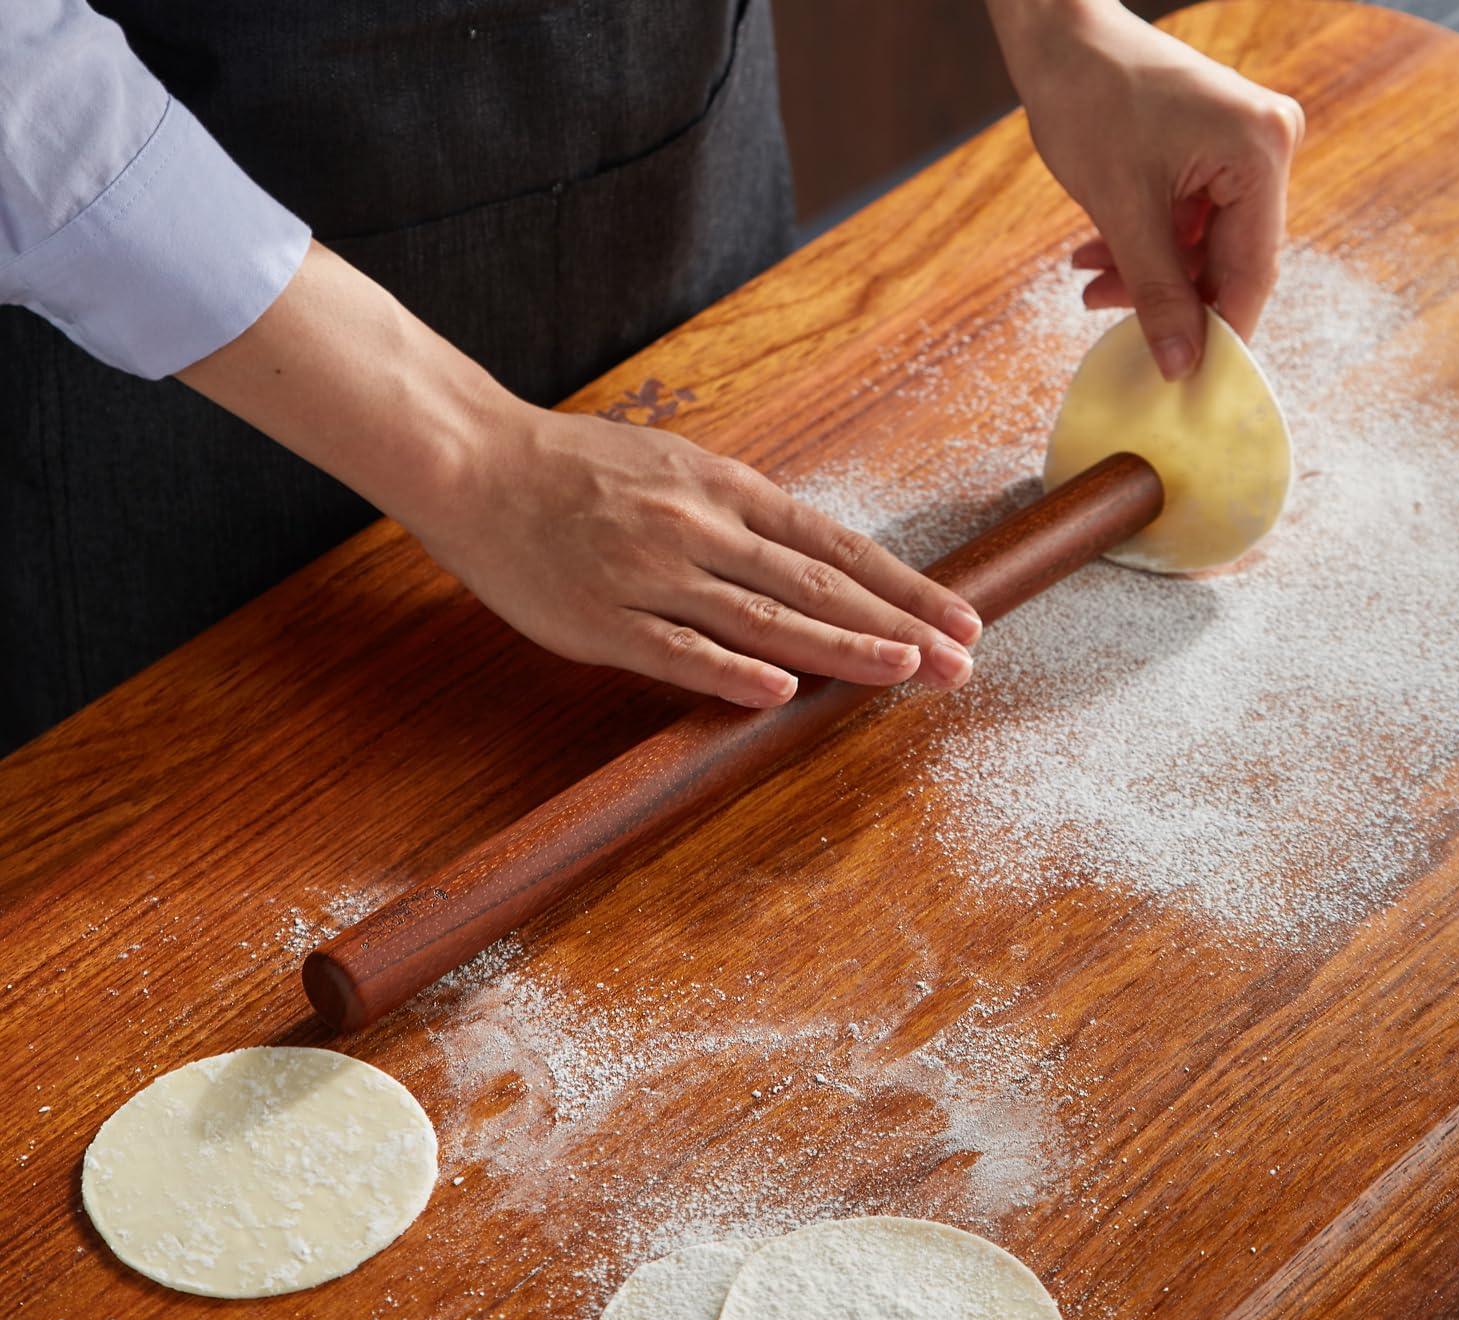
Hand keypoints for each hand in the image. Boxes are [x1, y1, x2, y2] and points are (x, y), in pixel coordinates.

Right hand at [414, 405, 983, 708]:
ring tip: (904, 675)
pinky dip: (729, 673)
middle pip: (817, 587)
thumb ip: (738, 514)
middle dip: (897, 626)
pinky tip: (781, 694)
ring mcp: (651, 574)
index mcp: (726, 490)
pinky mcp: (600, 619)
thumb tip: (807, 563)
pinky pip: (674, 649)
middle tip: (960, 663)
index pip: (836, 547)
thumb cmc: (574, 467)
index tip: (960, 618)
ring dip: (840, 650)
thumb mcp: (673, 466)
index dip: (904, 587)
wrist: (473, 461)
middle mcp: (702, 528)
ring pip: (762, 619)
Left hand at [990, 0, 1304, 376]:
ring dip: (1147, 273)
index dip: (1218, 334)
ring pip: (1202, 245)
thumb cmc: (1089, 104)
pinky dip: (1145, 243)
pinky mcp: (1213, 149)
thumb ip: (1155, 293)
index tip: (1186, 382)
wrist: (1060, 38)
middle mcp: (1268, 145)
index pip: (1252, 273)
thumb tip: (1182, 365)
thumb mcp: (1121, 212)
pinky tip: (1097, 258)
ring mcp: (1243, 145)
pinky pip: (1188, 219)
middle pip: (1228, 260)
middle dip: (1168, 298)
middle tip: (1110, 321)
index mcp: (1261, 152)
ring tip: (1090, 284)